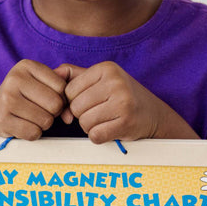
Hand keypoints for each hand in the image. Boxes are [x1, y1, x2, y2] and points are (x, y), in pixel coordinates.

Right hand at [0, 60, 67, 139]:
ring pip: (46, 120)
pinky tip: (24, 126)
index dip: (61, 98)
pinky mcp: (2, 120)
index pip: (62, 87)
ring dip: (44, 124)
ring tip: (31, 118)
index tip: (49, 99)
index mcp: (26, 65)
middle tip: (41, 111)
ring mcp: (6, 100)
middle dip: (53, 112)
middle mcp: (14, 79)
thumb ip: (61, 88)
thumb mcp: (40, 83)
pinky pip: (34, 133)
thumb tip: (70, 110)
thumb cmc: (24, 97)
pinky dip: (34, 134)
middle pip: (55, 104)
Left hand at [57, 62, 197, 143]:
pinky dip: (99, 137)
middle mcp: (115, 82)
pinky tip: (111, 130)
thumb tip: (52, 74)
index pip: (69, 90)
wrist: (154, 115)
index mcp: (106, 68)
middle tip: (101, 113)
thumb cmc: (121, 97)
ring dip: (91, 127)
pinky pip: (95, 135)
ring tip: (107, 120)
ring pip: (84, 123)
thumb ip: (75, 75)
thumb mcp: (101, 79)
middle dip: (83, 115)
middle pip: (76, 107)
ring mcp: (122, 102)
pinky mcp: (125, 122)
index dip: (74, 101)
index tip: (90, 102)